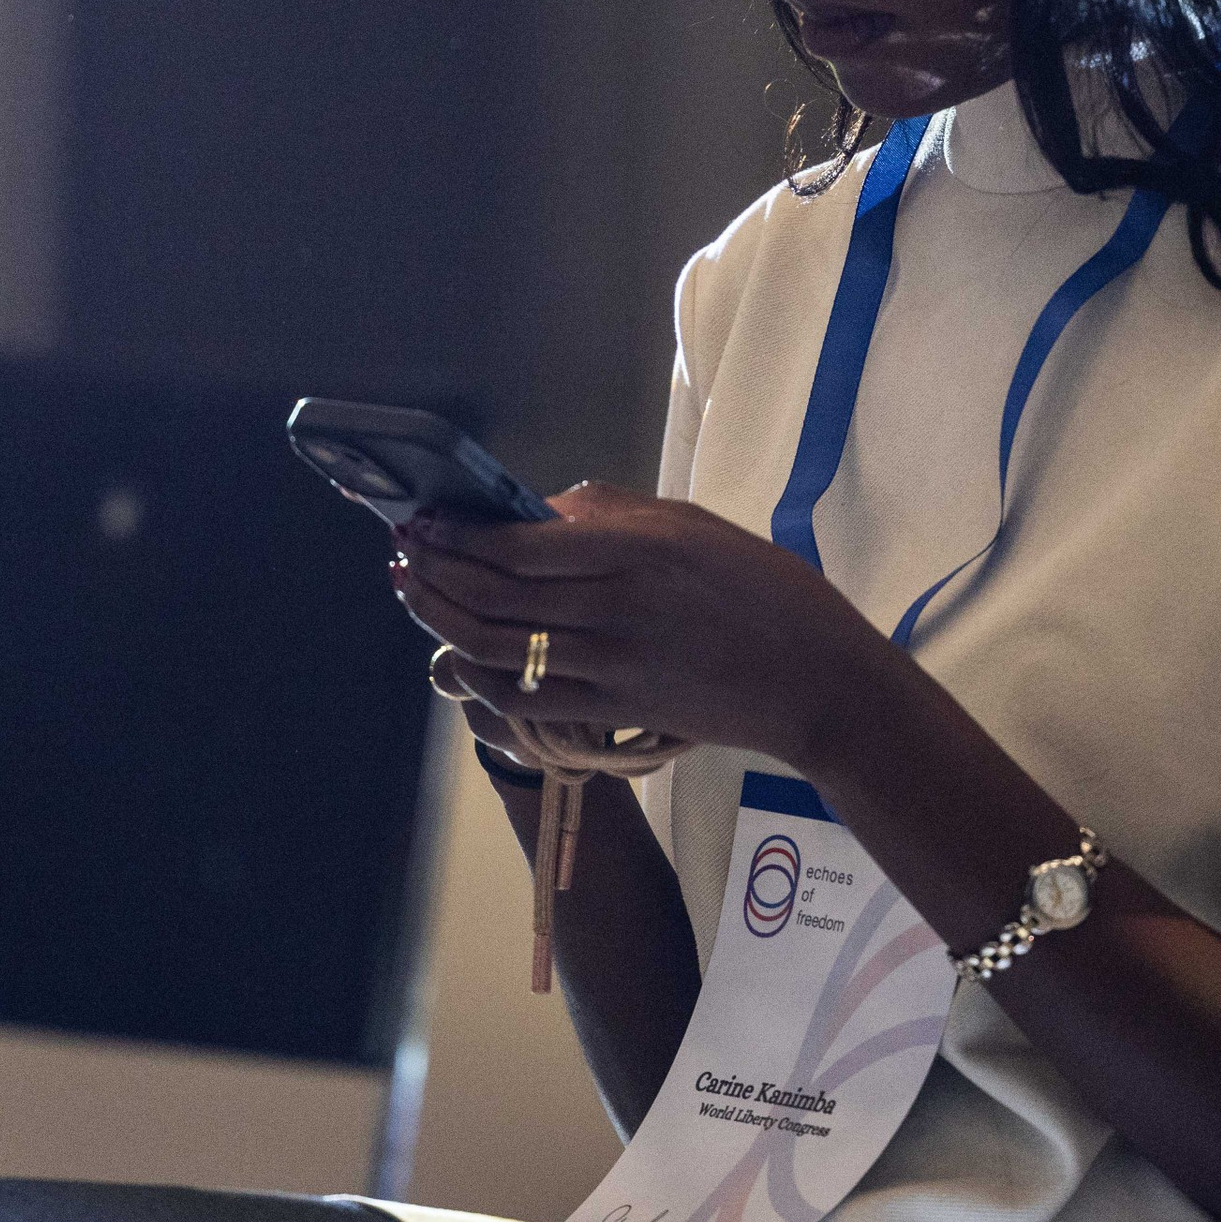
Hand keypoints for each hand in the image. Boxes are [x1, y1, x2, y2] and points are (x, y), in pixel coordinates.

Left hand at [389, 481, 883, 768]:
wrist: (816, 681)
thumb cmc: (766, 591)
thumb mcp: (695, 525)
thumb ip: (614, 512)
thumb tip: (542, 509)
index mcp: (637, 550)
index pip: (518, 543)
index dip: (457, 534)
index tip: (426, 520)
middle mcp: (615, 607)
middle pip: (493, 593)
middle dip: (433, 572)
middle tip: (404, 553)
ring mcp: (612, 666)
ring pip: (496, 645)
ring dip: (439, 619)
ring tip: (413, 593)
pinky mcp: (615, 711)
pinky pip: (525, 698)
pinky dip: (478, 676)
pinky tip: (455, 655)